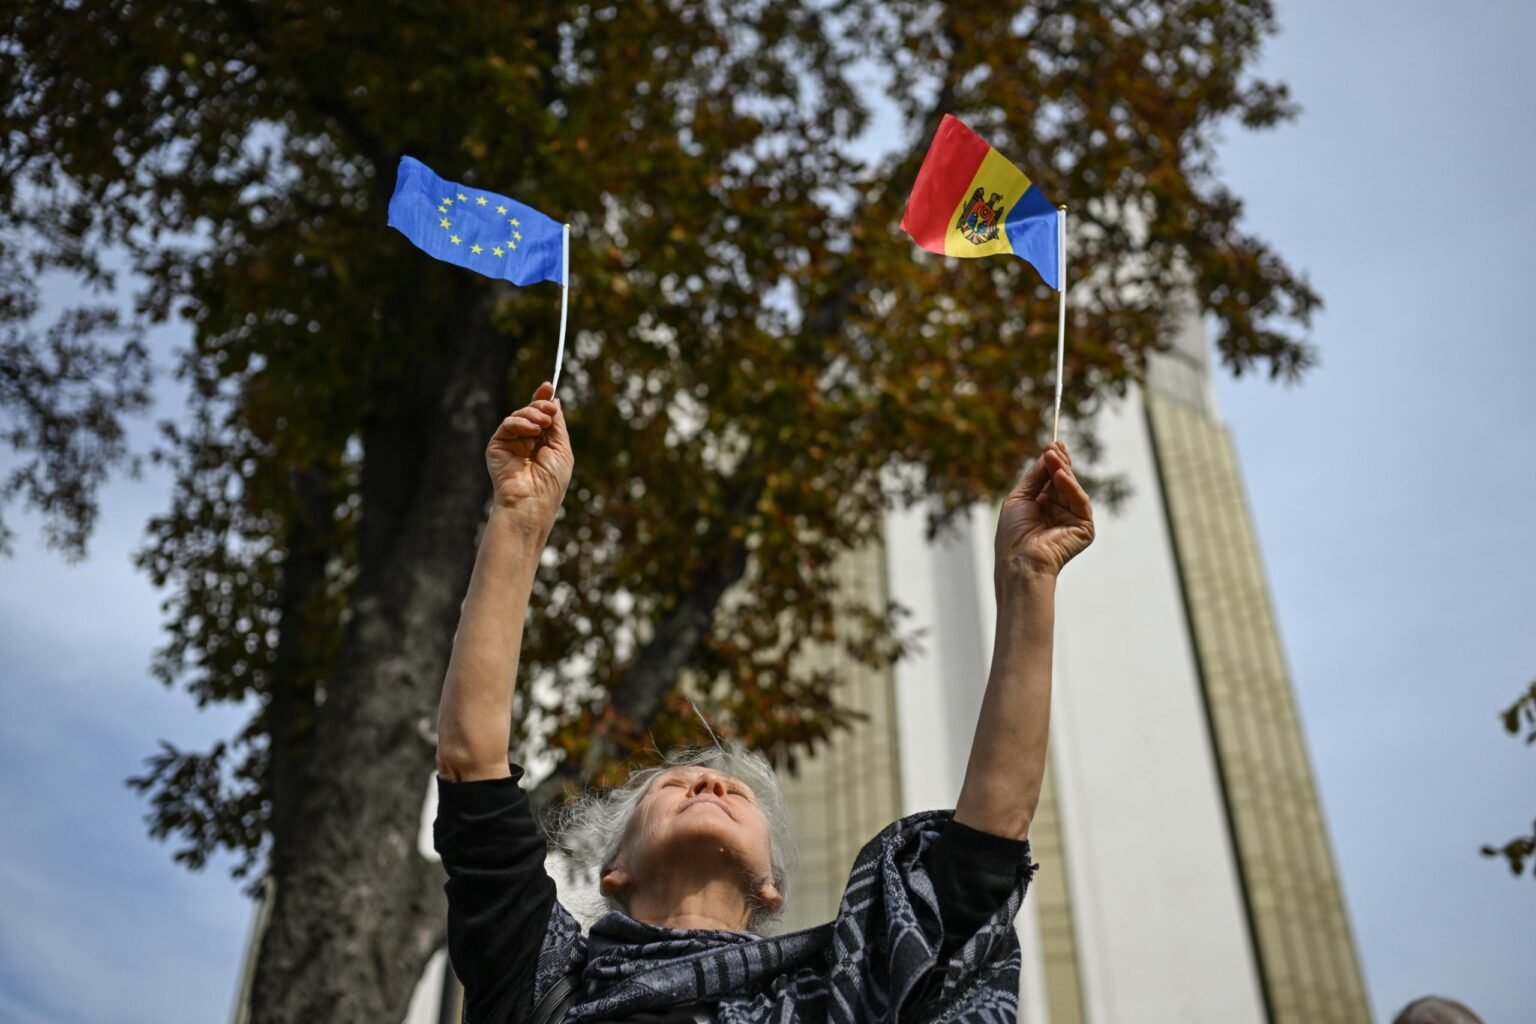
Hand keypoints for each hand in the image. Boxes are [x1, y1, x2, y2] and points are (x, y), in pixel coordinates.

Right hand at [486, 382, 572, 529]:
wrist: (532, 502)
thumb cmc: (550, 482)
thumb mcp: (561, 449)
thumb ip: (557, 425)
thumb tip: (555, 400)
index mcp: (542, 443)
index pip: (541, 416)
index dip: (544, 400)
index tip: (549, 386)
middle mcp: (525, 441)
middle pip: (530, 411)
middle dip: (540, 405)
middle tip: (550, 410)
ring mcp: (510, 443)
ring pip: (519, 415)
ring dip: (533, 414)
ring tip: (543, 425)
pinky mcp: (497, 445)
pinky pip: (508, 424)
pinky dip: (520, 422)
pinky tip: (532, 430)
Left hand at [995, 441, 1094, 581]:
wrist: (1019, 560)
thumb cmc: (1013, 534)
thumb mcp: (1020, 497)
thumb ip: (1035, 476)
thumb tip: (1048, 452)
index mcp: (1043, 505)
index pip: (1052, 479)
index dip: (1054, 461)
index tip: (1053, 443)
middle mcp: (1060, 511)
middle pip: (1064, 480)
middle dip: (1059, 462)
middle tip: (1053, 446)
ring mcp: (1073, 519)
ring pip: (1072, 488)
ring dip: (1063, 470)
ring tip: (1053, 456)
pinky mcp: (1085, 528)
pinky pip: (1080, 501)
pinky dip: (1071, 487)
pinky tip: (1060, 475)